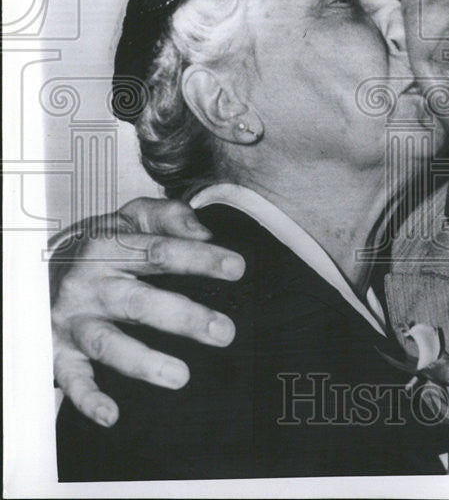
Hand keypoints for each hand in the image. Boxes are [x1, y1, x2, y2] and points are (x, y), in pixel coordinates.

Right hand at [50, 197, 245, 426]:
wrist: (30, 269)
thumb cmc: (97, 245)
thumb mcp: (127, 218)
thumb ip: (167, 216)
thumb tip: (203, 230)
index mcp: (109, 247)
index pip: (159, 252)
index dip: (199, 258)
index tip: (237, 268)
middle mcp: (89, 285)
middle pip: (139, 302)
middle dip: (183, 318)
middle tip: (224, 332)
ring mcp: (72, 321)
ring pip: (107, 343)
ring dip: (143, 362)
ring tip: (181, 376)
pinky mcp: (57, 352)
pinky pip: (70, 378)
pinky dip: (87, 399)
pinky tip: (111, 415)